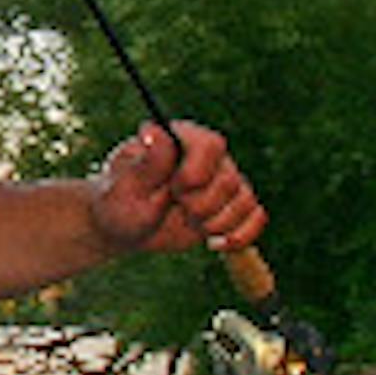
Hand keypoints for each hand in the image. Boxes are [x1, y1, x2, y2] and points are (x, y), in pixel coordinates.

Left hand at [91, 121, 266, 255]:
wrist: (124, 226)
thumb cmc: (118, 201)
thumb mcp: (126, 185)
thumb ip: (148, 162)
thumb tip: (155, 130)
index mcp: (180, 140)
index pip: (211, 145)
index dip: (197, 173)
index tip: (175, 190)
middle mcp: (207, 157)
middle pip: (230, 179)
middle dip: (202, 205)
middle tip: (175, 208)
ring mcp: (222, 181)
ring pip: (245, 200)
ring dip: (216, 222)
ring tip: (188, 222)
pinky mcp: (232, 206)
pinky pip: (257, 217)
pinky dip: (240, 235)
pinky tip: (215, 243)